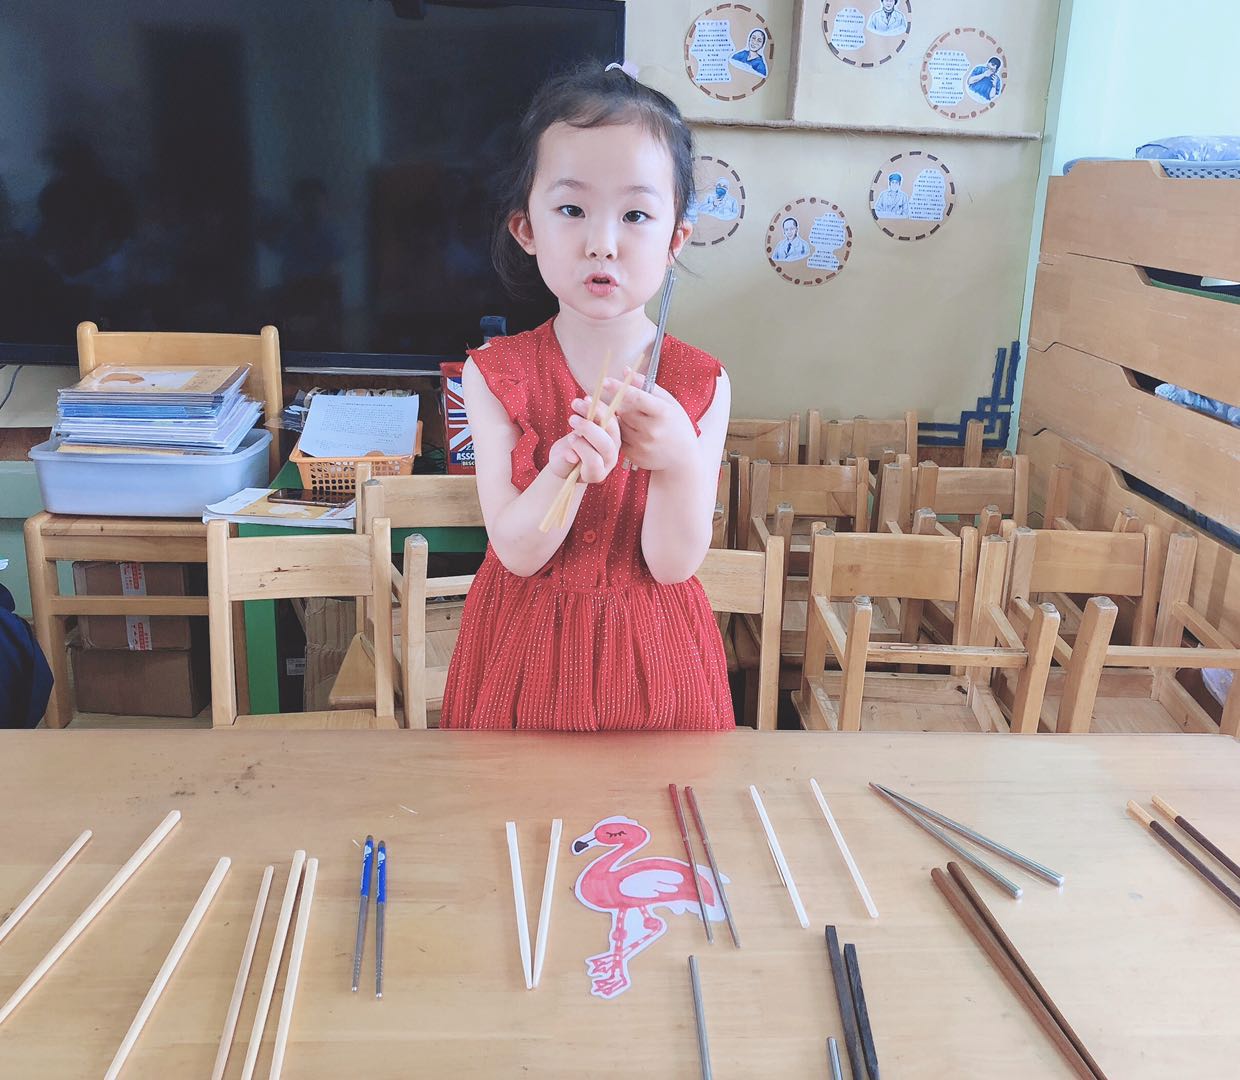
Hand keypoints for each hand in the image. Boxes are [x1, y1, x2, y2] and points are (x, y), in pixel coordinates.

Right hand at [547, 408, 621, 483]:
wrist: (571, 456)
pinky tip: (586, 399)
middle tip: (572, 420)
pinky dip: (599, 407)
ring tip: (576, 404)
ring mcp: (614, 445)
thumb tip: (571, 456)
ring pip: (611, 428)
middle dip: (589, 430)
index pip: (594, 462)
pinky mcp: (613, 431)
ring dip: (595, 413)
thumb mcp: (559, 464)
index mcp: (595, 474)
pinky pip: (611, 417)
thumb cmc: (563, 463)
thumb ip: (564, 461)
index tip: (570, 439)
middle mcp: (609, 461)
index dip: (583, 449)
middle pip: (606, 445)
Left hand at [575, 371, 697, 473]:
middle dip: (616, 404)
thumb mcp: (669, 402)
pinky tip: (628, 431)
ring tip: (626, 417)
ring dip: (617, 419)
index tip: (603, 381)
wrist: (682, 459)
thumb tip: (625, 371)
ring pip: (618, 425)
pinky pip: (618, 439)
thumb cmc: (676, 425)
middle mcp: (652, 430)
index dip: (619, 388)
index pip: (637, 398)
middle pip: (624, 411)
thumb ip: (647, 386)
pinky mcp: (634, 456)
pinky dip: (618, 433)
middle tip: (609, 399)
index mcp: (663, 413)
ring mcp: (642, 445)